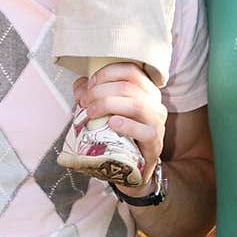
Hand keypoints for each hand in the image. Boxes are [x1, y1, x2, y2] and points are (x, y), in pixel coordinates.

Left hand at [73, 62, 166, 185]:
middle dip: (100, 92)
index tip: (89, 84)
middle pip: (129, 87)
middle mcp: (154, 102)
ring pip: (137, 105)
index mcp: (145, 89)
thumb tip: (80, 87)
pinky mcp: (155, 142)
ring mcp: (157, 122)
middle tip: (84, 102)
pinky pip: (144, 131)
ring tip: (91, 113)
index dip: (107, 74)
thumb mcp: (106, 110)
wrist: (132, 166)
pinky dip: (126, 125)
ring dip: (109, 105)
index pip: (130, 70)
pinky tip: (112, 124)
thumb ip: (93, 94)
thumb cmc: (119, 133)